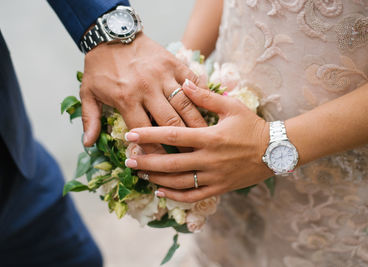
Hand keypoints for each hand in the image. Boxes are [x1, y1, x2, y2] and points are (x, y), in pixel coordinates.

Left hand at [80, 33, 206, 146]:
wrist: (111, 34)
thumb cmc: (100, 66)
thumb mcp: (88, 92)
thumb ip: (90, 119)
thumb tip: (87, 144)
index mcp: (126, 98)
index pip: (144, 132)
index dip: (155, 151)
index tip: (164, 164)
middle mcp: (147, 88)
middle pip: (170, 122)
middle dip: (183, 143)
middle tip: (192, 157)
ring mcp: (163, 75)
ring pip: (185, 105)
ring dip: (196, 124)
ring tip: (204, 139)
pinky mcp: (173, 63)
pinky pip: (192, 81)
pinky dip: (201, 95)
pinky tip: (208, 109)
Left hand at [124, 80, 272, 202]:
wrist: (276, 150)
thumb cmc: (252, 126)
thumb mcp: (232, 107)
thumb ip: (206, 97)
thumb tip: (185, 84)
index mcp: (210, 137)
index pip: (173, 135)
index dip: (150, 135)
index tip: (130, 135)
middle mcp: (210, 159)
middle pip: (171, 163)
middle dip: (146, 161)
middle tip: (128, 159)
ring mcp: (214, 177)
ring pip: (179, 182)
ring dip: (157, 179)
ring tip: (140, 173)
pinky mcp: (220, 188)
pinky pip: (194, 196)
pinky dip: (176, 196)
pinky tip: (160, 192)